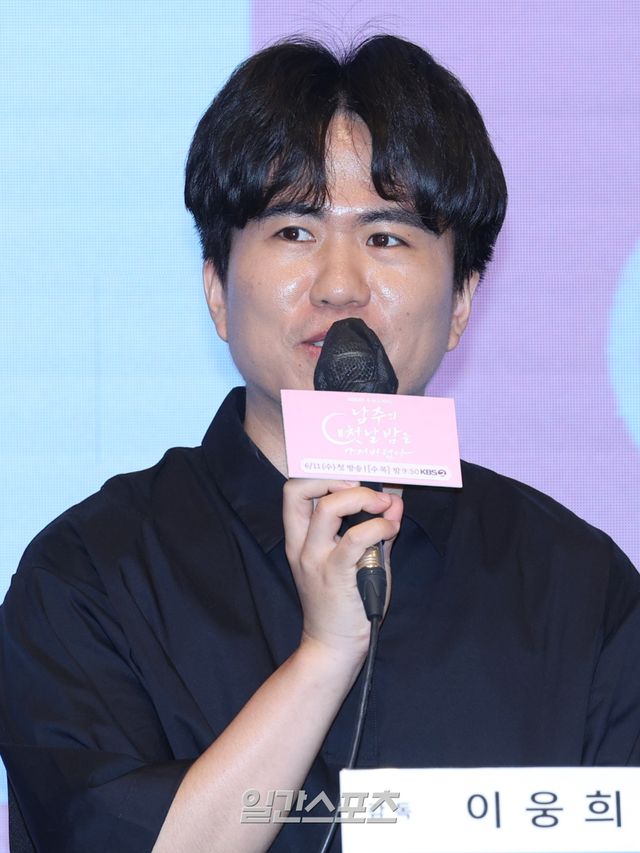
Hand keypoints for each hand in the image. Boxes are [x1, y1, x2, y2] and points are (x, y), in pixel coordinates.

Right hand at [283, 479, 402, 658]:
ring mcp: (315, 559)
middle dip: (336, 478)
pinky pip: (355, 538)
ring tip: (383, 505)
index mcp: (299, 538)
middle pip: (300, 489)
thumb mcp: (359, 560)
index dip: (322, 475)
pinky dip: (378, 527)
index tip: (353, 479)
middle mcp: (301, 545)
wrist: (333, 648)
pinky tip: (390, 530)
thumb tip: (394, 501)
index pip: (294, 491)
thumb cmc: (345, 604)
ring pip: (327, 508)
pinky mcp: (335, 575)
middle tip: (365, 488)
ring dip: (361, 498)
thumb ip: (375, 529)